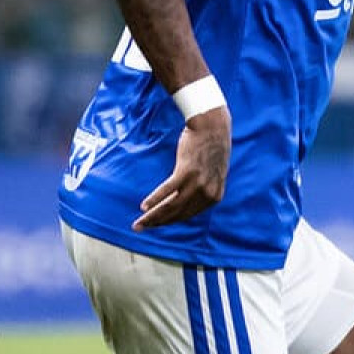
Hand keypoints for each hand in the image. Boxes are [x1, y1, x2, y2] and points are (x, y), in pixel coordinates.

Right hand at [134, 106, 229, 229]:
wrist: (213, 126)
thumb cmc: (209, 148)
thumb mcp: (212, 174)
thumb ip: (202, 189)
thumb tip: (185, 200)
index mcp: (214, 196)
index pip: (188, 214)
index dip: (169, 221)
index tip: (155, 224)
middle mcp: (207, 193)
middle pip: (177, 213)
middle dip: (157, 223)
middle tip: (140, 227)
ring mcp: (197, 183)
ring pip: (171, 205)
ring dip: (152, 216)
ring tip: (139, 223)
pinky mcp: (186, 172)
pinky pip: (167, 190)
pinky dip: (154, 199)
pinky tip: (144, 207)